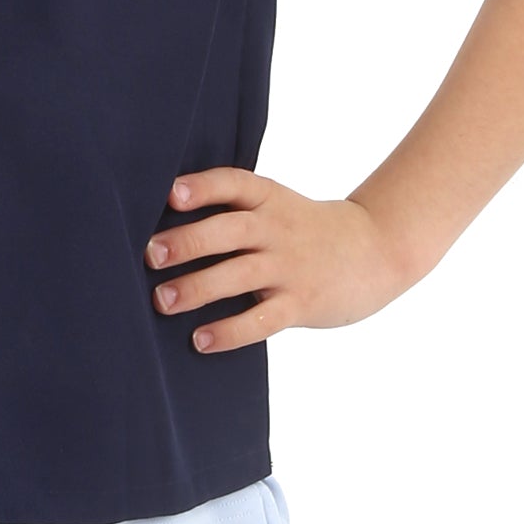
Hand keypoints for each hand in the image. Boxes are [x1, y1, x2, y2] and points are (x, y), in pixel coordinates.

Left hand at [144, 169, 413, 352]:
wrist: (374, 250)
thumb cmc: (303, 228)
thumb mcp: (275, 205)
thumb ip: (231, 210)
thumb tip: (162, 221)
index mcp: (268, 197)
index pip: (233, 183)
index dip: (203, 187)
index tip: (171, 193)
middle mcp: (277, 229)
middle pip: (230, 230)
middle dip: (188, 242)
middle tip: (150, 254)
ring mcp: (290, 267)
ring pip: (240, 275)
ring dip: (198, 288)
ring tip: (162, 300)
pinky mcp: (300, 303)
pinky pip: (262, 320)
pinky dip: (230, 331)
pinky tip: (200, 339)